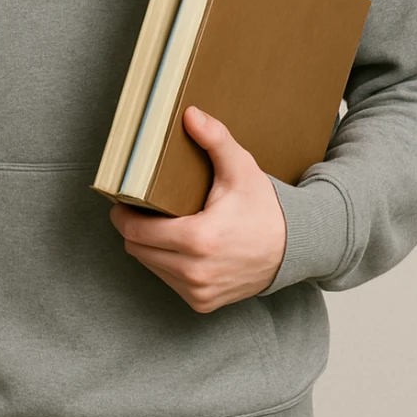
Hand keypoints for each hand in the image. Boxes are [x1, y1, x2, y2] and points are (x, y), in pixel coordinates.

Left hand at [109, 105, 287, 311]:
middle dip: (134, 228)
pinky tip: (179, 245)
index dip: (123, 214)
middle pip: (136, 249)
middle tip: (140, 207)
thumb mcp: (241, 169)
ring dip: (148, 246)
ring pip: (150, 265)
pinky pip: (167, 280)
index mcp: (199, 239)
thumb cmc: (264, 207)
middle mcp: (196, 272)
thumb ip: (215, 139)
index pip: (135, 232)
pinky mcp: (203, 302)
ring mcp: (199, 291)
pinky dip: (166, 263)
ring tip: (160, 224)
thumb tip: (190, 114)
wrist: (294, 249)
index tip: (123, 200)